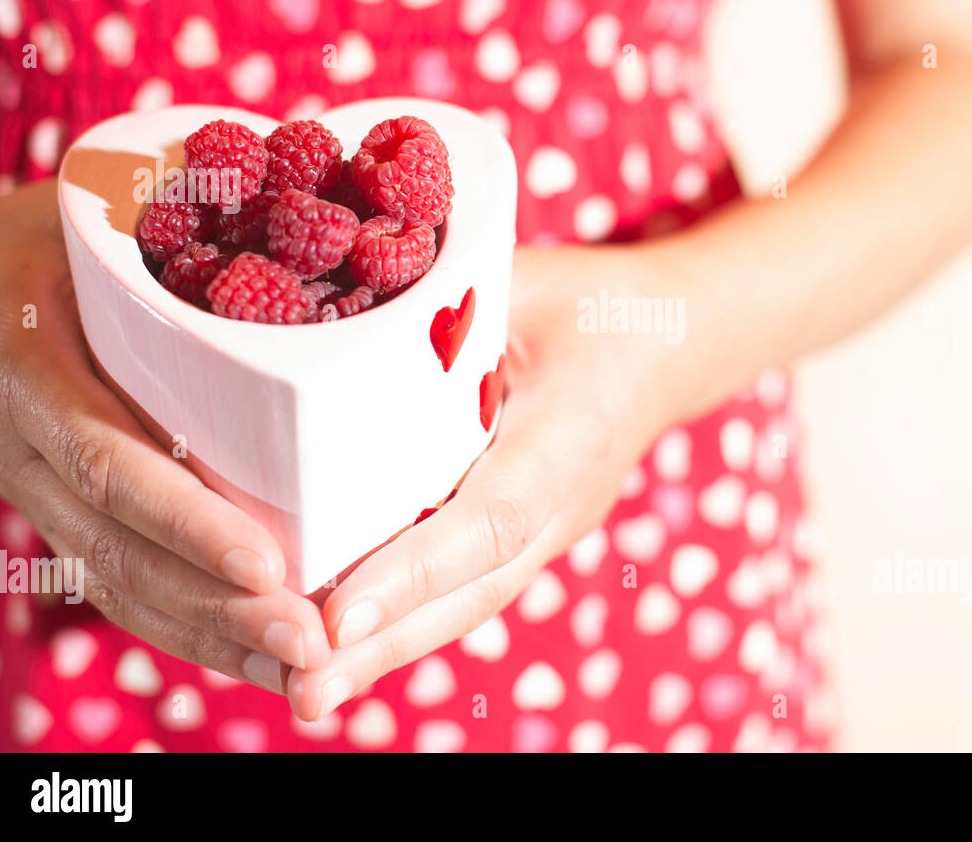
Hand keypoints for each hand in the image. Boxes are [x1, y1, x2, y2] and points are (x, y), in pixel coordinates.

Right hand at [0, 182, 330, 686]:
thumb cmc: (44, 230)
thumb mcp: (98, 210)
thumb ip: (178, 215)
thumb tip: (328, 196)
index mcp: (24, 365)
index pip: (106, 458)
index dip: (184, 519)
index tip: (268, 567)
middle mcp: (18, 442)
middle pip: (118, 547)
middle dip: (217, 608)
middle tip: (313, 643)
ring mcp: (31, 486)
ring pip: (119, 583)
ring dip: (211, 639)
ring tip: (304, 671)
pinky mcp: (59, 509)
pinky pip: (117, 581)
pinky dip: (187, 628)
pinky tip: (257, 657)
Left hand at [286, 244, 694, 718]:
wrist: (666, 343)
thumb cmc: (591, 303)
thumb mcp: (520, 279)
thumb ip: (440, 302)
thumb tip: (320, 307)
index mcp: (576, 431)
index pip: (496, 514)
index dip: (418, 568)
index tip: (341, 613)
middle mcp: (569, 498)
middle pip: (479, 589)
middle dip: (389, 644)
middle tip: (305, 691)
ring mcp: (556, 526)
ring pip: (472, 601)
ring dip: (391, 651)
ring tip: (308, 691)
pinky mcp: (532, 533)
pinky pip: (471, 586)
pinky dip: (410, 621)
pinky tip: (345, 648)